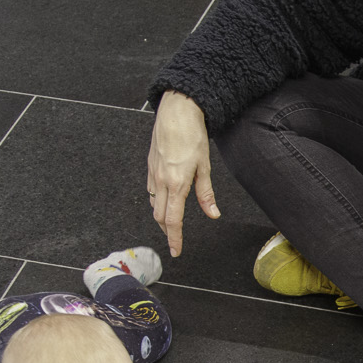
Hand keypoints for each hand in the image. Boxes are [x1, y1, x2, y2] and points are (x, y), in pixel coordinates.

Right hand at [147, 89, 219, 257]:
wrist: (177, 111)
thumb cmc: (192, 134)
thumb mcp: (205, 166)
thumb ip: (206, 193)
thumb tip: (212, 213)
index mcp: (176, 184)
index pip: (172, 220)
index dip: (174, 238)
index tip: (176, 250)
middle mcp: (161, 181)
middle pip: (159, 216)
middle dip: (167, 231)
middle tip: (175, 240)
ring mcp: (153, 173)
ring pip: (153, 204)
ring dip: (161, 216)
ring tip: (171, 223)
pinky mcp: (150, 165)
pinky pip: (151, 190)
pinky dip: (157, 200)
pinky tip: (165, 199)